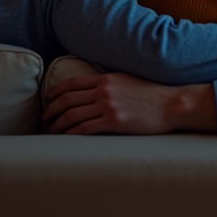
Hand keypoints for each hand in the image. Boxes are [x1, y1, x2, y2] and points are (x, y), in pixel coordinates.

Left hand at [42, 73, 216, 134]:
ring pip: (72, 115)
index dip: (55, 91)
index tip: (47, 99)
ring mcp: (108, 106)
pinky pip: (84, 129)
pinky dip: (70, 134)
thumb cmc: (152, 95)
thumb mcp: (128, 80)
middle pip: (67, 99)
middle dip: (51, 109)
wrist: (171, 105)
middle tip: (45, 118)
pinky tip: (66, 138)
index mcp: (106, 78)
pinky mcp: (114, 122)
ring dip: (58, 124)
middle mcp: (104, 90)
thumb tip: (95, 88)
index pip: (72, 83)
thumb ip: (110, 83)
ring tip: (52, 131)